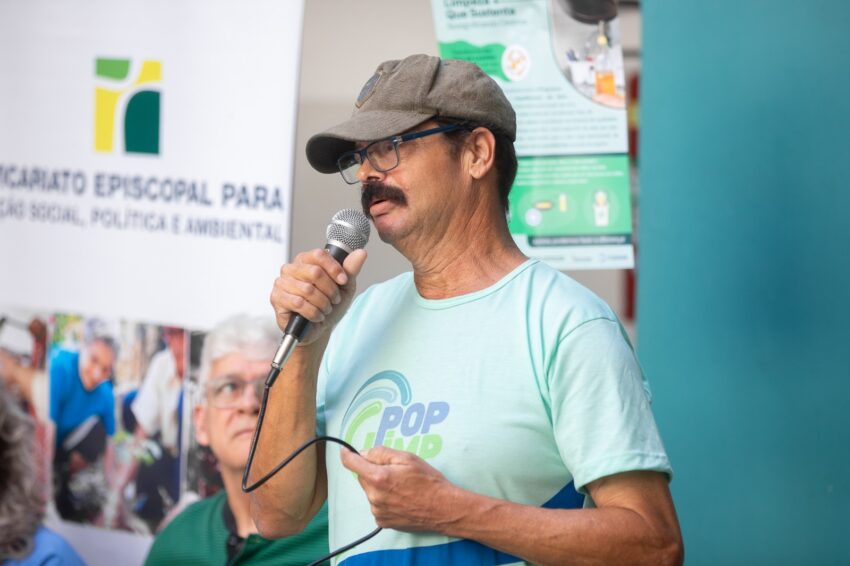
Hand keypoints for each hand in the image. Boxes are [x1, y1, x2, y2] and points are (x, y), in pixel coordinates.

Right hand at [270, 248, 366, 344]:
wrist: (319, 328)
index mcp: (306, 260)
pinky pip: (298, 303)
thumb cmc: (329, 305)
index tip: (343, 280)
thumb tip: (361, 253)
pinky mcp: (276, 298)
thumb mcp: (345, 287)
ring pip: (308, 290)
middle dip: (330, 290)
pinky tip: (316, 315)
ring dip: (322, 303)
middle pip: (315, 272)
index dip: (334, 268)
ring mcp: (281, 283)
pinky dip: (313, 312)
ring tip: (325, 309)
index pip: (319, 255)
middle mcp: (291, 268)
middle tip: (334, 299)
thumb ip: (351, 269)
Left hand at [340, 446, 458, 532]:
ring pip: (370, 491)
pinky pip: (376, 505)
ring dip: (379, 486)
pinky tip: (401, 499)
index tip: (345, 451)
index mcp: (378, 478)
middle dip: (373, 471)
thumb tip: (363, 453)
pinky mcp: (382, 521)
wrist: (443, 509)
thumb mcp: (407, 458)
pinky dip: (384, 500)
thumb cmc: (428, 481)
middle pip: (363, 477)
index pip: (352, 463)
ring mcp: (377, 511)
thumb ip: (381, 453)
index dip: (347, 454)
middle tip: (395, 471)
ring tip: (402, 488)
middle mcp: (374, 496)